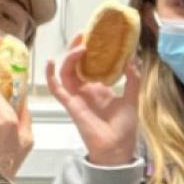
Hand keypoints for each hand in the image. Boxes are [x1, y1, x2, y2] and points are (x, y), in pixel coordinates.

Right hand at [46, 33, 140, 166]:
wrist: (117, 149)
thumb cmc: (125, 128)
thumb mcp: (133, 98)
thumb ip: (133, 79)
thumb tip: (132, 59)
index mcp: (99, 89)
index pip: (92, 64)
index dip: (92, 50)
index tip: (97, 36)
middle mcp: (86, 90)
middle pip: (77, 64)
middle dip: (79, 48)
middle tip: (85, 34)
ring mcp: (77, 97)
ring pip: (66, 71)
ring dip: (70, 57)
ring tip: (81, 47)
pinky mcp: (70, 104)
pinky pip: (56, 88)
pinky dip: (50, 75)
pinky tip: (51, 61)